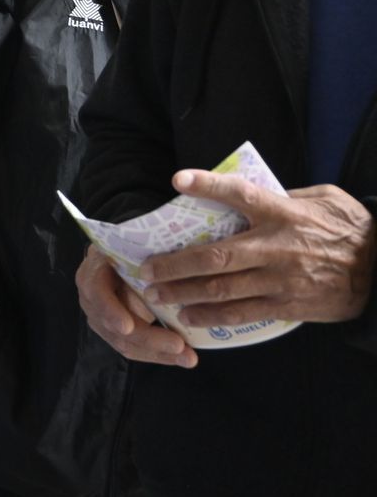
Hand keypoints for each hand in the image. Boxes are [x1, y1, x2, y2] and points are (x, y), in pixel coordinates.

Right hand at [77, 247, 197, 367]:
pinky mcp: (115, 332)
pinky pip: (133, 348)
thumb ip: (144, 266)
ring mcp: (101, 318)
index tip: (127, 326)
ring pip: (124, 343)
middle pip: (112, 326)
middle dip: (147, 339)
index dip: (110, 311)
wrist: (124, 253)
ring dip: (157, 352)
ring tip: (187, 358)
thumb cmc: (135, 249)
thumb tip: (161, 288)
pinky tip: (180, 357)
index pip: (96, 293)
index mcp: (94, 273)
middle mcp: (92, 298)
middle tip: (179, 346)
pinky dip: (157, 354)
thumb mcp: (136, 250)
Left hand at [140, 169, 375, 326]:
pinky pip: (242, 313)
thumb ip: (284, 196)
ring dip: (184, 293)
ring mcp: (281, 280)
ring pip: (222, 289)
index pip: (241, 194)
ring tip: (156, 295)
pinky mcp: (288, 305)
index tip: (178, 180)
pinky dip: (212, 316)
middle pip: (216, 256)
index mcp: (284, 213)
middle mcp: (277, 247)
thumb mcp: (324, 199)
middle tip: (146, 269)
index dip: (209, 185)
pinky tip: (189, 316)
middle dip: (175, 264)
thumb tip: (245, 195)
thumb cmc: (350, 229)